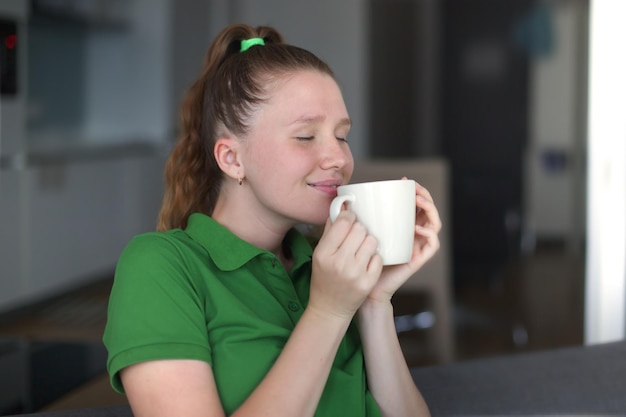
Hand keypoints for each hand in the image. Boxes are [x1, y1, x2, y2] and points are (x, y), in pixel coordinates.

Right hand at [308, 210, 383, 318]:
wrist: (329, 308)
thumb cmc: (324, 278)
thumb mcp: (320, 254)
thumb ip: (330, 230)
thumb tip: (341, 207)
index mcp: (324, 253)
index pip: (343, 223)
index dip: (349, 216)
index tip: (350, 218)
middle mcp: (339, 263)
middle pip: (360, 229)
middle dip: (360, 229)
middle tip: (357, 235)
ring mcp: (355, 273)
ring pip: (372, 241)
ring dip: (369, 241)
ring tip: (362, 248)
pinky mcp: (368, 282)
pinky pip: (378, 258)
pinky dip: (374, 257)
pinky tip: (366, 262)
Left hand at [365, 180, 441, 304]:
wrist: (364, 288)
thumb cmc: (360, 260)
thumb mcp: (358, 236)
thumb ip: (355, 220)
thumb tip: (343, 201)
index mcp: (402, 226)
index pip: (415, 204)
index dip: (415, 190)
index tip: (405, 181)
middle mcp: (413, 234)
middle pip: (428, 210)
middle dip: (425, 195)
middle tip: (414, 189)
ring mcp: (418, 246)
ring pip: (435, 223)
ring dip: (430, 209)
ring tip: (418, 202)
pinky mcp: (419, 259)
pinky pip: (433, 245)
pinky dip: (429, 234)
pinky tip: (418, 228)